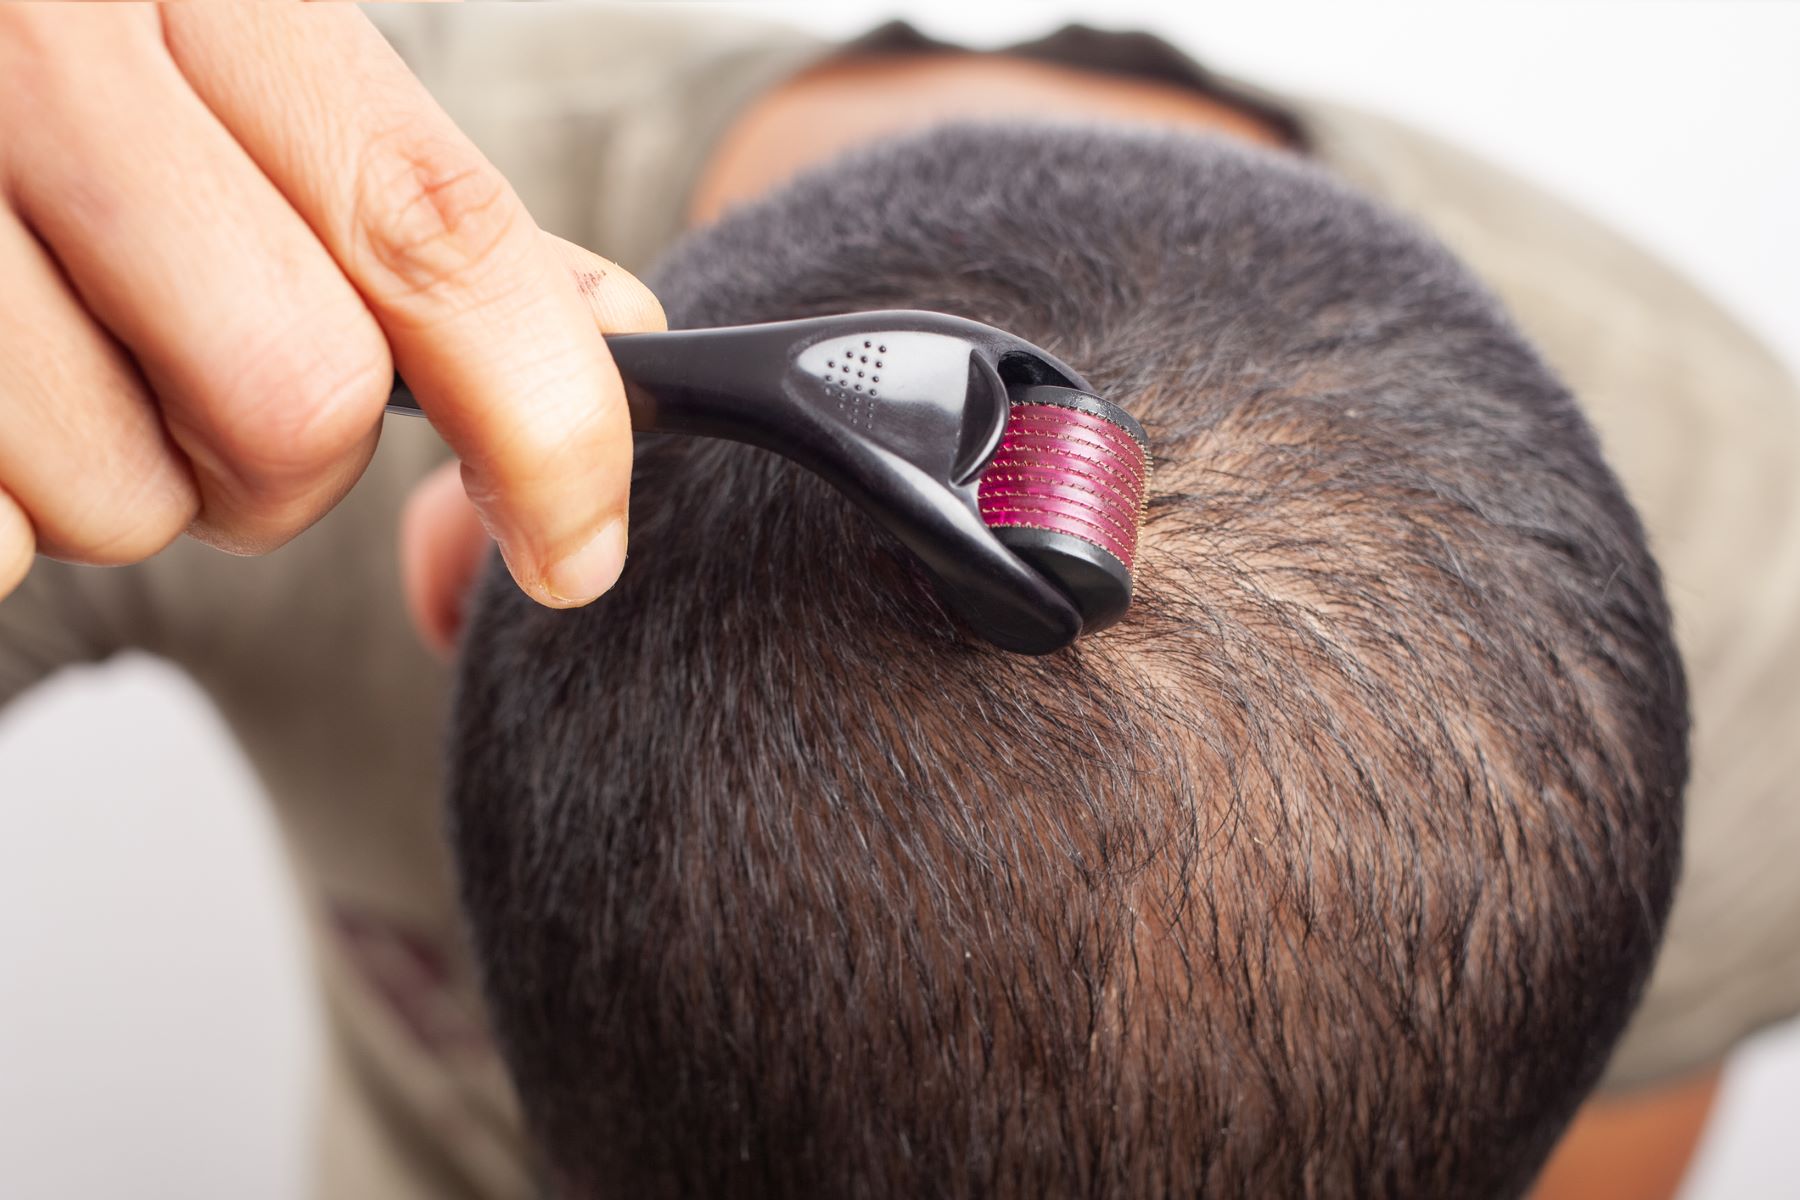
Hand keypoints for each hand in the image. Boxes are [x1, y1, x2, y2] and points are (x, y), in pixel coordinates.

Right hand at [0, 4, 662, 606]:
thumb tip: (600, 324)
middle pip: (295, 402)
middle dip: (284, 463)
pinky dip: (2, 512)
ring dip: (122, 483)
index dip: (547, 417)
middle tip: (206, 395)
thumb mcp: (211, 43)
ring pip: (126, 499)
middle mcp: (33, 51)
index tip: (577, 544)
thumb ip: (395, 189)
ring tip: (44, 359)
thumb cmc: (20, 43)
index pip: (432, 228)